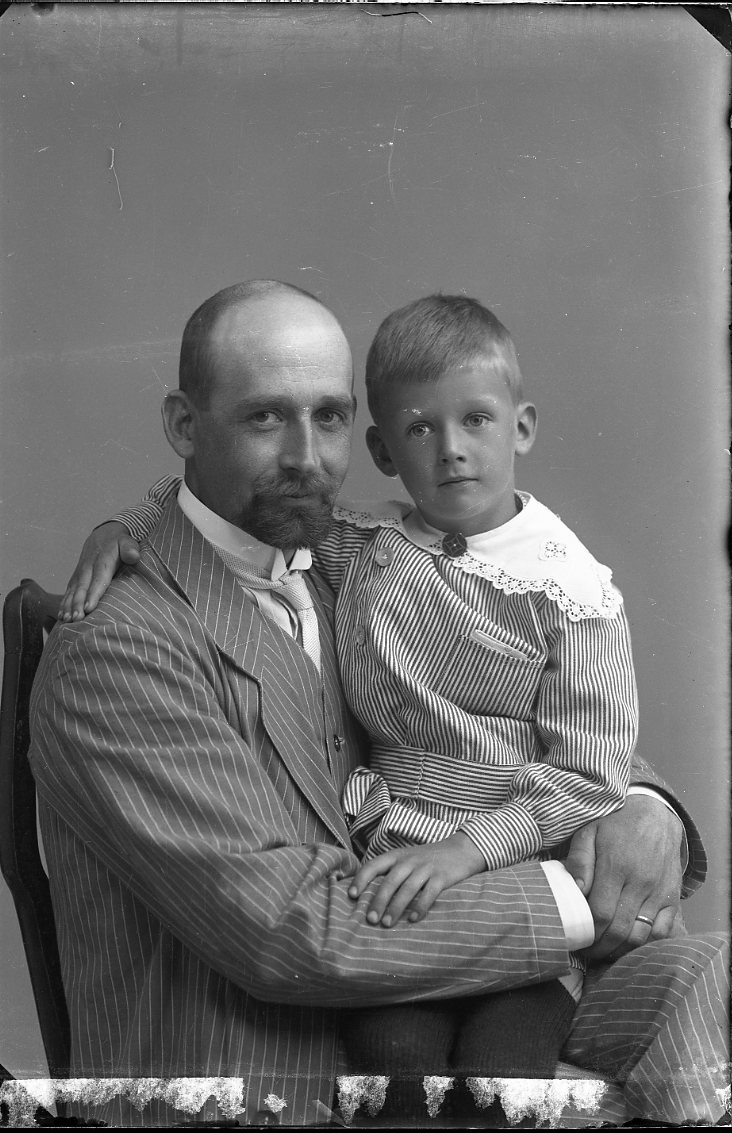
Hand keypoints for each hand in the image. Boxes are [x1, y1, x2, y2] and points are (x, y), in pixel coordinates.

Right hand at [59, 522, 140, 620]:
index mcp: (103, 560)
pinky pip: (69, 590)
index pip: (98, 578)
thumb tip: (133, 556)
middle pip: (82, 586)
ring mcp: (80, 571)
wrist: (104, 534)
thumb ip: (130, 548)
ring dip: (69, 605)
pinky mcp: (76, 576)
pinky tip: (63, 616)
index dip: (93, 593)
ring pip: (73, 589)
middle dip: (78, 603)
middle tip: (77, 618)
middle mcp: (88, 566)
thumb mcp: (127, 541)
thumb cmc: (120, 542)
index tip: (89, 607)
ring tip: (67, 620)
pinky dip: (64, 603)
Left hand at [347, 833, 484, 927]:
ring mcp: (426, 868)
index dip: (361, 879)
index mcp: (396, 855)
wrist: (460, 849)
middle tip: (370, 919)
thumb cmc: (427, 859)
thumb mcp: (406, 858)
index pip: (374, 865)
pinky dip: (420, 907)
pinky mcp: (442, 877)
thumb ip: (390, 871)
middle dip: (378, 901)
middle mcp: (409, 860)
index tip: (352, 895)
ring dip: (396, 907)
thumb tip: (366, 894)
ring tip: (387, 924)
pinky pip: (429, 893)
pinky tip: (413, 919)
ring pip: (407, 889)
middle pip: (390, 881)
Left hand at [564, 794, 684, 959]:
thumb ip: (580, 860)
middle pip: (619, 930)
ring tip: (603, 951)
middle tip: (585, 951)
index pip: (600, 913)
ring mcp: (659, 892)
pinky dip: (646, 944)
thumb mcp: (589, 831)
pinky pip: (662, 931)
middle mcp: (640, 882)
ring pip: (640, 935)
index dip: (587, 932)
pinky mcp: (672, 897)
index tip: (575, 939)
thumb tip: (574, 890)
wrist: (655, 813)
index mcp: (616, 866)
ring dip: (620, 950)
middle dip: (599, 947)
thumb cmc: (616, 823)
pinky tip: (628, 944)